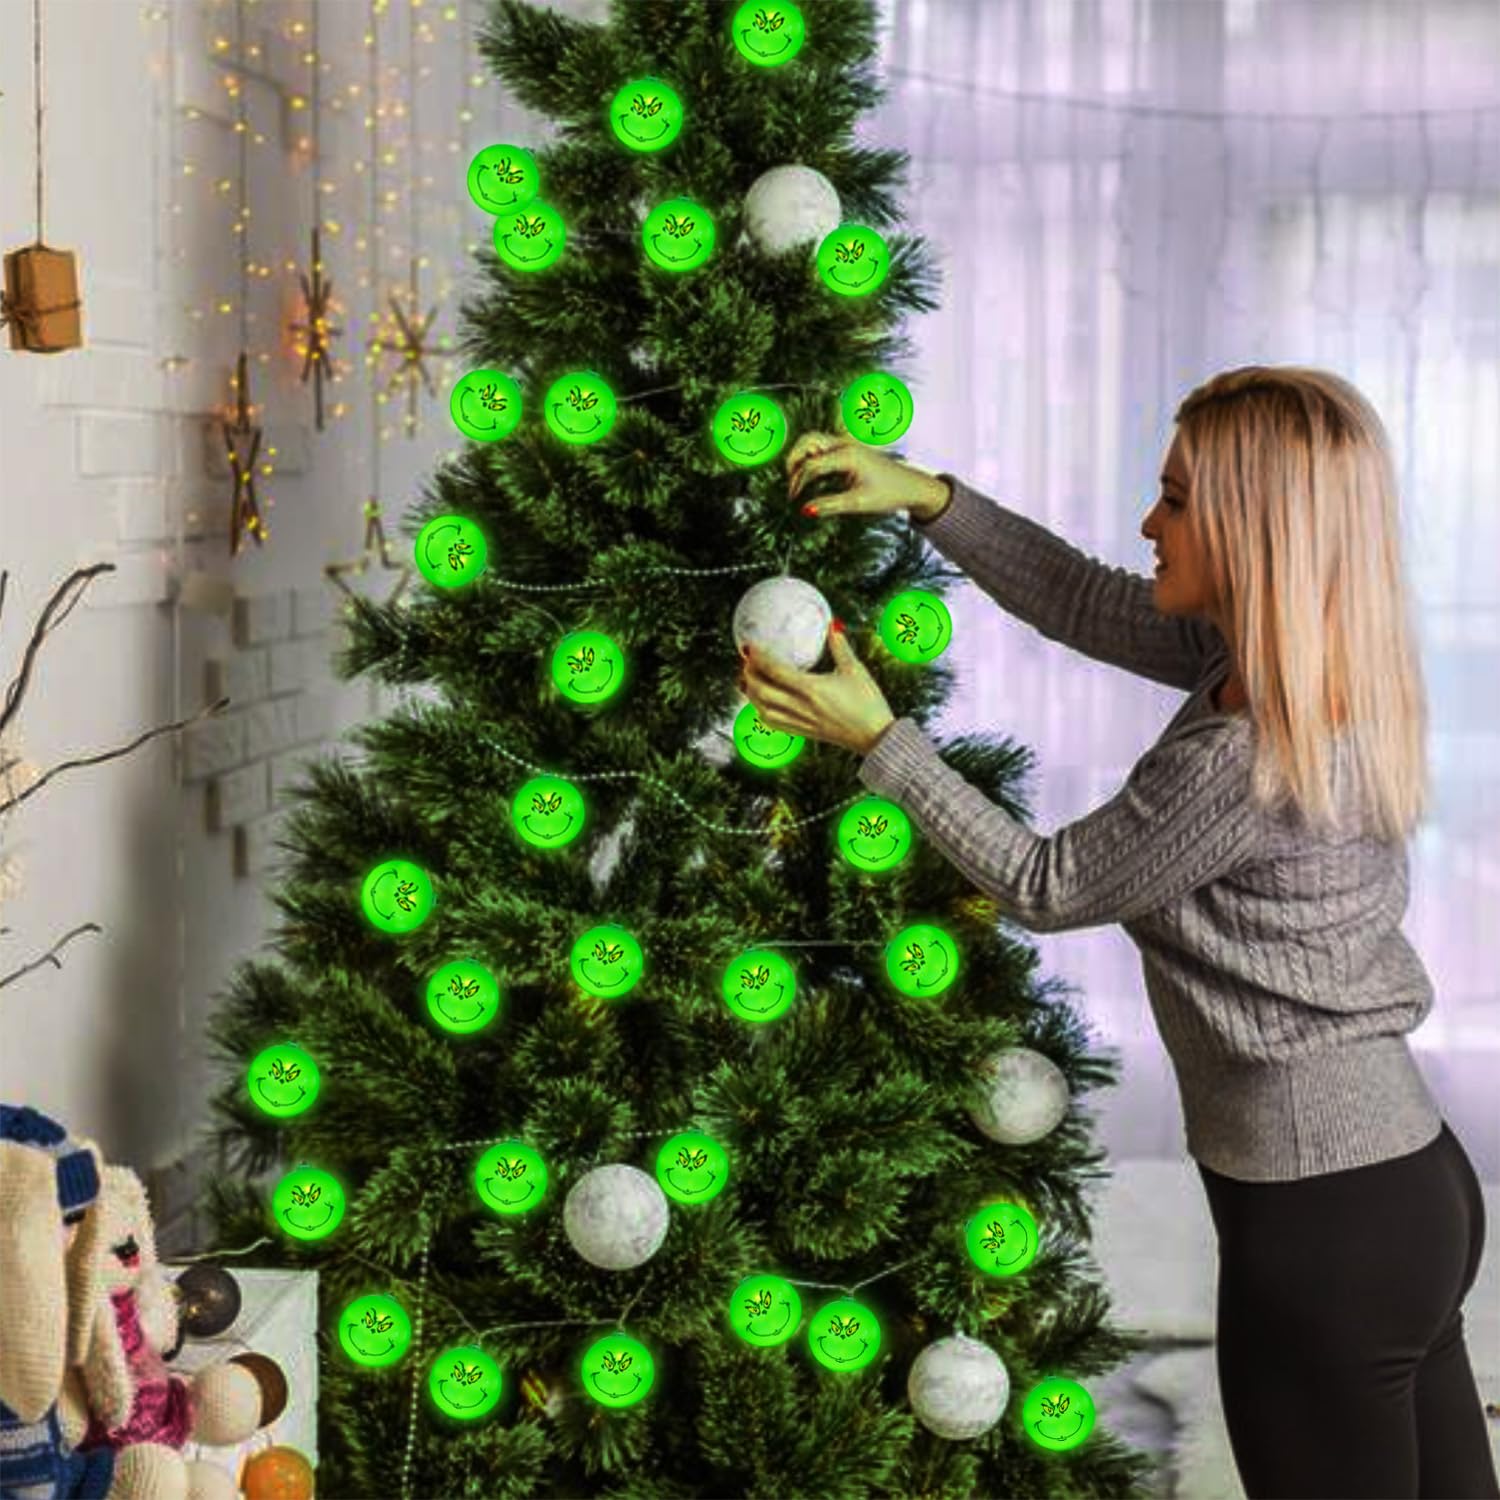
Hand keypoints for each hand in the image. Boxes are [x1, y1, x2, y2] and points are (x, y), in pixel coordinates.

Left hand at [738, 621, 895, 756]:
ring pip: (764, 710)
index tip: (750, 647)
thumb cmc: (868, 704)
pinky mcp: (804, 732)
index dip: (759, 658)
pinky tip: (762, 704)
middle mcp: (802, 707)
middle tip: (747, 662)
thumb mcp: (855, 670)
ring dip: (752, 695)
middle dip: (749, 676)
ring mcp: (801, 722)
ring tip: (750, 681)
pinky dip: (763, 712)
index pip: (775, 671)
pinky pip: (775, 724)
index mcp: (812, 689)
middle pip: (762, 692)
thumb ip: (840, 646)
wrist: (875, 737)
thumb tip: (833, 625)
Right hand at [787, 430, 946, 520]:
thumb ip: (830, 506)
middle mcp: (845, 444)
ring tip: (798, 478)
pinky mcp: (848, 449)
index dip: (799, 483)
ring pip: (813, 440)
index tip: (794, 500)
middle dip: (794, 460)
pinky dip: (811, 456)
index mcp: (848, 456)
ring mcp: (847, 444)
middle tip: (791, 483)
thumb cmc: (890, 493)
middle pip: (807, 441)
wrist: (912, 486)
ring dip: (801, 455)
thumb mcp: (859, 503)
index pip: (812, 465)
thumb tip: (805, 511)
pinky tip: (811, 475)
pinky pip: (822, 446)